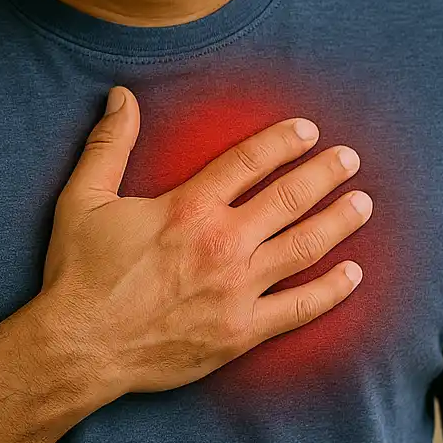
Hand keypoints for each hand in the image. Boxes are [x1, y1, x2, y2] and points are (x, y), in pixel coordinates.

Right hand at [37, 86, 370, 397]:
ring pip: (305, 247)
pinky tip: (353, 274)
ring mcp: (237, 289)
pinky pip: (299, 308)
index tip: (308, 130)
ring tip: (363, 203)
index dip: (283, 141)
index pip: (249, 160)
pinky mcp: (242, 331)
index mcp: (188, 208)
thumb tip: (122, 95)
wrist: (80, 347)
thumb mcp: (84, 199)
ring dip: (339, 221)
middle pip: (289, 197)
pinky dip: (331, 290)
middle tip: (349, 159)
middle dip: (325, 173)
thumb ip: (109, 144)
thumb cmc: (79, 274)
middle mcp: (222, 243)